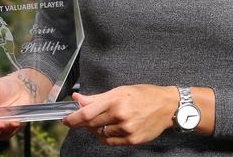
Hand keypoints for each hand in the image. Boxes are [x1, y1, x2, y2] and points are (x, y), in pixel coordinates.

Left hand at [61, 85, 177, 145]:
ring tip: (102, 122)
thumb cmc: (144, 95)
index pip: (87, 113)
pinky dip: (105, 137)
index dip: (73, 118)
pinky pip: (110, 142)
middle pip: (92, 124)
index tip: (65, 120)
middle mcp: (121, 115)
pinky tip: (109, 130)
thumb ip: (97, 97)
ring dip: (95, 130)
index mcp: (117, 99)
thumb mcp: (121, 91)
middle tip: (77, 122)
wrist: (167, 106)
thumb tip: (77, 98)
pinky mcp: (132, 140)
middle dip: (81, 124)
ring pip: (100, 134)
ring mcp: (127, 129)